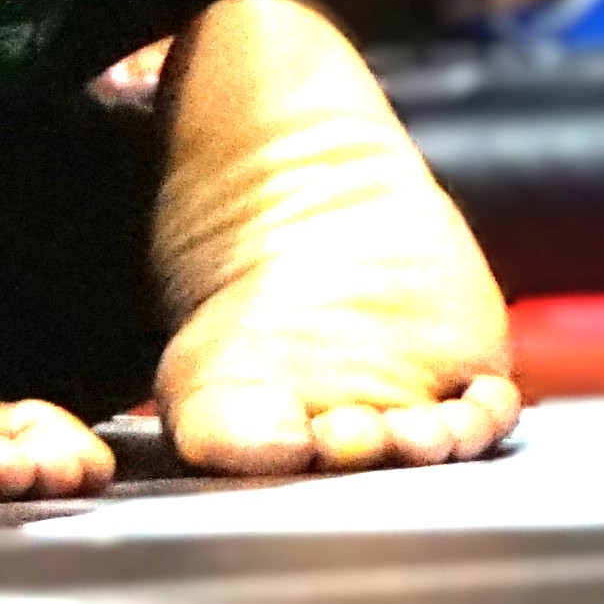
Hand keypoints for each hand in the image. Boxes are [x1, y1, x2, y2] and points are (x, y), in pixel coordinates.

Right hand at [142, 0, 520, 475]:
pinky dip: (478, 424)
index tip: (271, 438)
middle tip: (345, 433)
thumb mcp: (144, 188)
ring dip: (413, 452)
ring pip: (408, 453)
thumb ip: (142, 189)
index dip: (258, 453)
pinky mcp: (457, 371)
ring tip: (410, 432)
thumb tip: (123, 133)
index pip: (237, 451)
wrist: (299, 158)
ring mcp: (385, 397)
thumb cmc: (211, 190)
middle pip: (333, 470)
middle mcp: (305, 413)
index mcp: (224, 399)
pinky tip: (465, 409)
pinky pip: (480, 417)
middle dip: (344, 462)